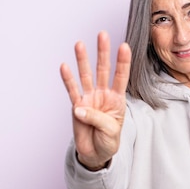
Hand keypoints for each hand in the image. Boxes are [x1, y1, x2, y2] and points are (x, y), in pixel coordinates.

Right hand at [60, 31, 130, 169]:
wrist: (95, 154)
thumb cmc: (108, 141)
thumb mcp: (110, 131)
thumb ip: (97, 118)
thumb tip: (79, 108)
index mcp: (117, 99)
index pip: (121, 76)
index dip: (123, 62)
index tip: (124, 46)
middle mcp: (103, 95)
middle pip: (103, 69)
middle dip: (103, 52)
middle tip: (102, 34)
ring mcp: (89, 99)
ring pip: (86, 75)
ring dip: (83, 60)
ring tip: (80, 44)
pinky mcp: (77, 106)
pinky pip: (72, 90)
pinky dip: (68, 79)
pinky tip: (65, 66)